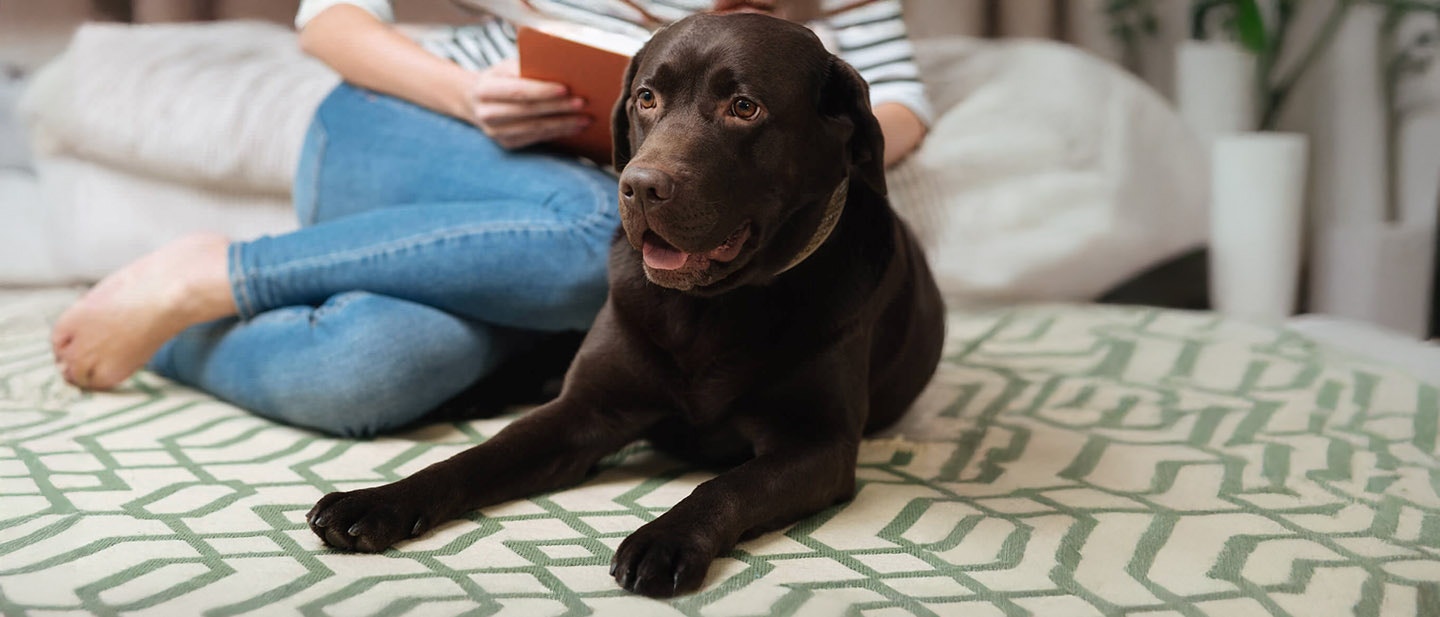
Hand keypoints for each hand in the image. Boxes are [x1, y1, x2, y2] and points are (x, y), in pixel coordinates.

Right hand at [466, 58, 590, 149]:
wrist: (475, 101)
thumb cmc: (501, 78)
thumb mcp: (507, 66)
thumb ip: (527, 62)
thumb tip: (559, 57)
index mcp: (485, 88)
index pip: (518, 90)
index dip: (542, 91)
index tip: (565, 88)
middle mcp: (487, 113)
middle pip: (528, 111)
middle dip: (558, 107)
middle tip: (582, 103)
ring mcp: (495, 132)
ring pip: (534, 128)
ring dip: (563, 124)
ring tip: (585, 118)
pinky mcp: (506, 143)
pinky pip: (536, 139)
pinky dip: (557, 133)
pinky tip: (575, 128)